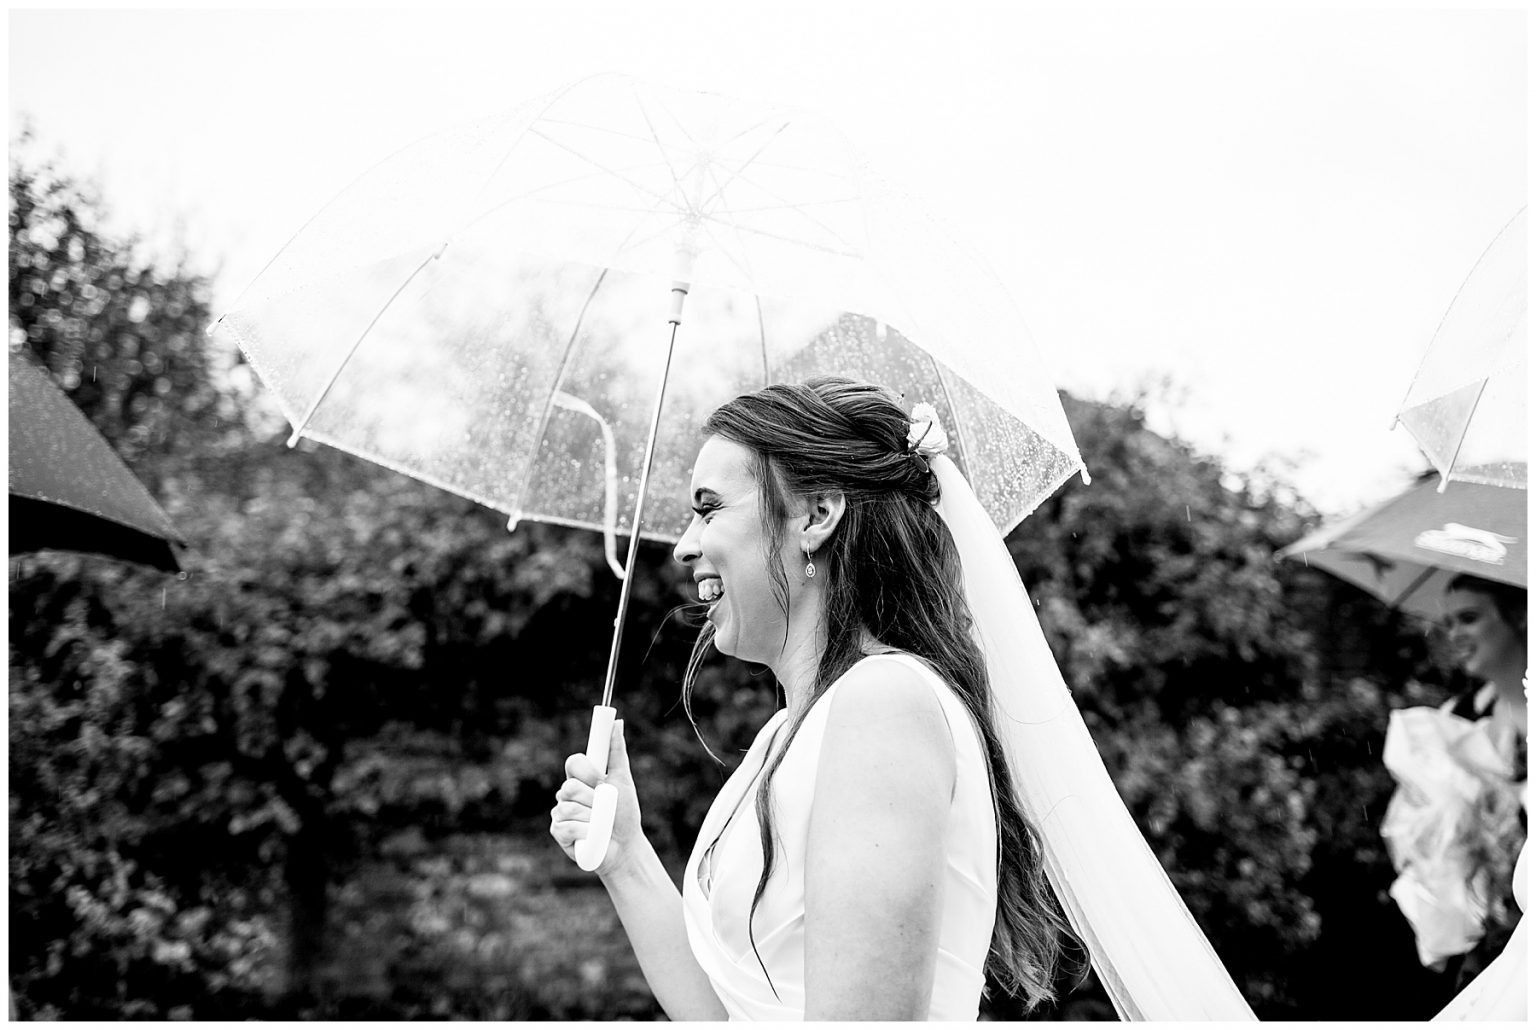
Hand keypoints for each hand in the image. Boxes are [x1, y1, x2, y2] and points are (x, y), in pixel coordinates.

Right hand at [549, 719, 643, 876]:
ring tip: (602, 824)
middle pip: (570, 786)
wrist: (626, 846)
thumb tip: (616, 722)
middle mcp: (567, 794)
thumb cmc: (624, 814)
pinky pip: (567, 826)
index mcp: (581, 779)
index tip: (602, 779)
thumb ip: (617, 752)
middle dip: (594, 799)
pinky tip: (592, 836)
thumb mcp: (623, 780)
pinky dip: (586, 831)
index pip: (573, 763)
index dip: (587, 770)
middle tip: (605, 807)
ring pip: (568, 807)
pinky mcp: (558, 833)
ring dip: (592, 817)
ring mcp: (561, 814)